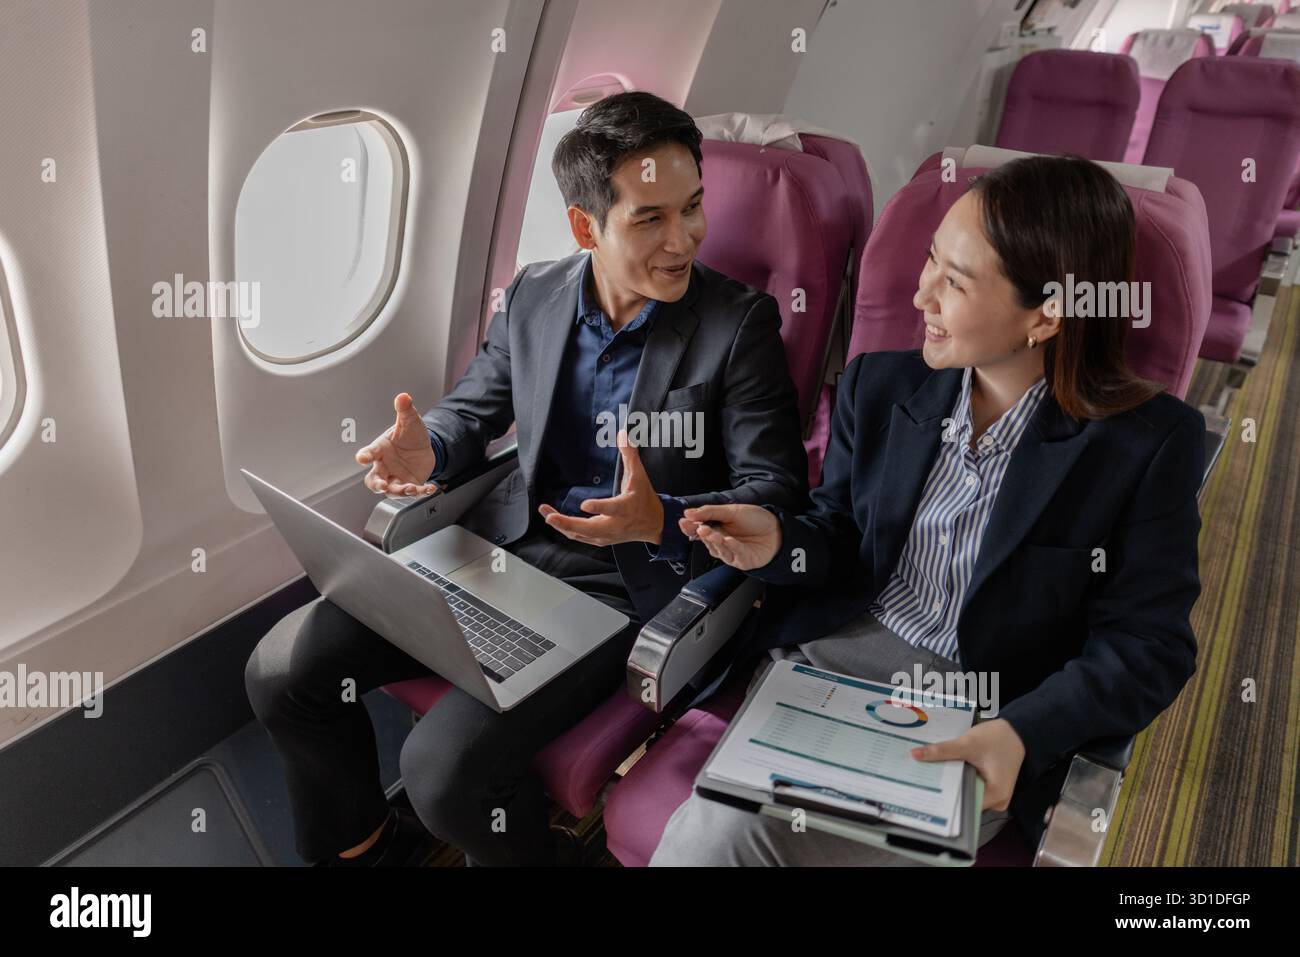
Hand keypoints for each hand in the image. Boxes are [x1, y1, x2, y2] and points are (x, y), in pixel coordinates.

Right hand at [355, 393, 439, 496]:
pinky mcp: (409, 484)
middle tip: (382, 486)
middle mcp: (384, 467)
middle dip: (376, 485)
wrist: (423, 447)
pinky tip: (430, 488)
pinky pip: (412, 492)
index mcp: (380, 450)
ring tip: (411, 488)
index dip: (364, 456)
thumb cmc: (409, 435)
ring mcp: (396, 477)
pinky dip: (421, 492)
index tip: (362, 458)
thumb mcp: (410, 421)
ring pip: (391, 490)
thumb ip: (405, 410)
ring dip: (400, 491)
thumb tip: (403, 397)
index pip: (368, 453)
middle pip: (373, 480)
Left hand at [539, 430, 663, 545]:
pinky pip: (579, 536)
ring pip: (580, 535)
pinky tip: (554, 520)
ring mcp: (606, 535)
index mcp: (625, 508)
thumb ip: (630, 455)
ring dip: (561, 525)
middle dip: (567, 524)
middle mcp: (614, 525)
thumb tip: (623, 433)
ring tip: (545, 512)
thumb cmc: (644, 499)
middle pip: (589, 529)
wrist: (654, 525)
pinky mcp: (600, 539)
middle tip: (550, 517)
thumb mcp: (640, 476)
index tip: (584, 504)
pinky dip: (565, 529)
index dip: (598, 508)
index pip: (611, 509)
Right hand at [678, 503, 780, 569]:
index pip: (697, 529)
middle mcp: (721, 542)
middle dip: (701, 533)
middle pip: (705, 540)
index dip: (690, 527)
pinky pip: (733, 554)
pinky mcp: (741, 561)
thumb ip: (710, 512)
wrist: (778, 529)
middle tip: (698, 527)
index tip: (684, 522)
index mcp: (716, 528)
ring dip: (713, 541)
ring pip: (717, 549)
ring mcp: (730, 553)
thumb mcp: (731, 510)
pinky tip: (728, 539)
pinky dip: (730, 547)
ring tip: (711, 531)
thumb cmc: (756, 520)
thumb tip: (688, 513)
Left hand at [910, 718, 1025, 810]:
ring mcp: (993, 796)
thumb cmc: (998, 738)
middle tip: (920, 779)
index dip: (943, 796)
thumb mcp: (968, 744)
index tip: (922, 789)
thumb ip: (943, 751)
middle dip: (944, 789)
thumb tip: (916, 755)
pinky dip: (959, 779)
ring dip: (951, 783)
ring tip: (928, 774)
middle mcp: (997, 801)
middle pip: (964, 800)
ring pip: (966, 793)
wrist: (1016, 731)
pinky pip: (970, 787)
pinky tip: (945, 771)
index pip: (963, 804)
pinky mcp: (990, 788)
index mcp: (996, 795)